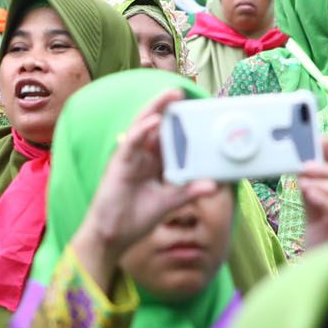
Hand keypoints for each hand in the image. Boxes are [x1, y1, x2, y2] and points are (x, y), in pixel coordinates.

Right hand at [68, 88, 217, 283]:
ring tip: (170, 95)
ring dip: (155, 109)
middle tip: (181, 92)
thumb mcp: (169, 202)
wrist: (113, 236)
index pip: (167, 137)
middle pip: (154, 126)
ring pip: (142, 127)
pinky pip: (130, 143)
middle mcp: (141, 157)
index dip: (178, 123)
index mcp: (152, 163)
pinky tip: (153, 121)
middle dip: (166, 108)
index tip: (193, 110)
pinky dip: (141, 131)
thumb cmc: (134, 218)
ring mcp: (129, 158)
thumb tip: (214, 186)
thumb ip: (189, 192)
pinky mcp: (119, 164)